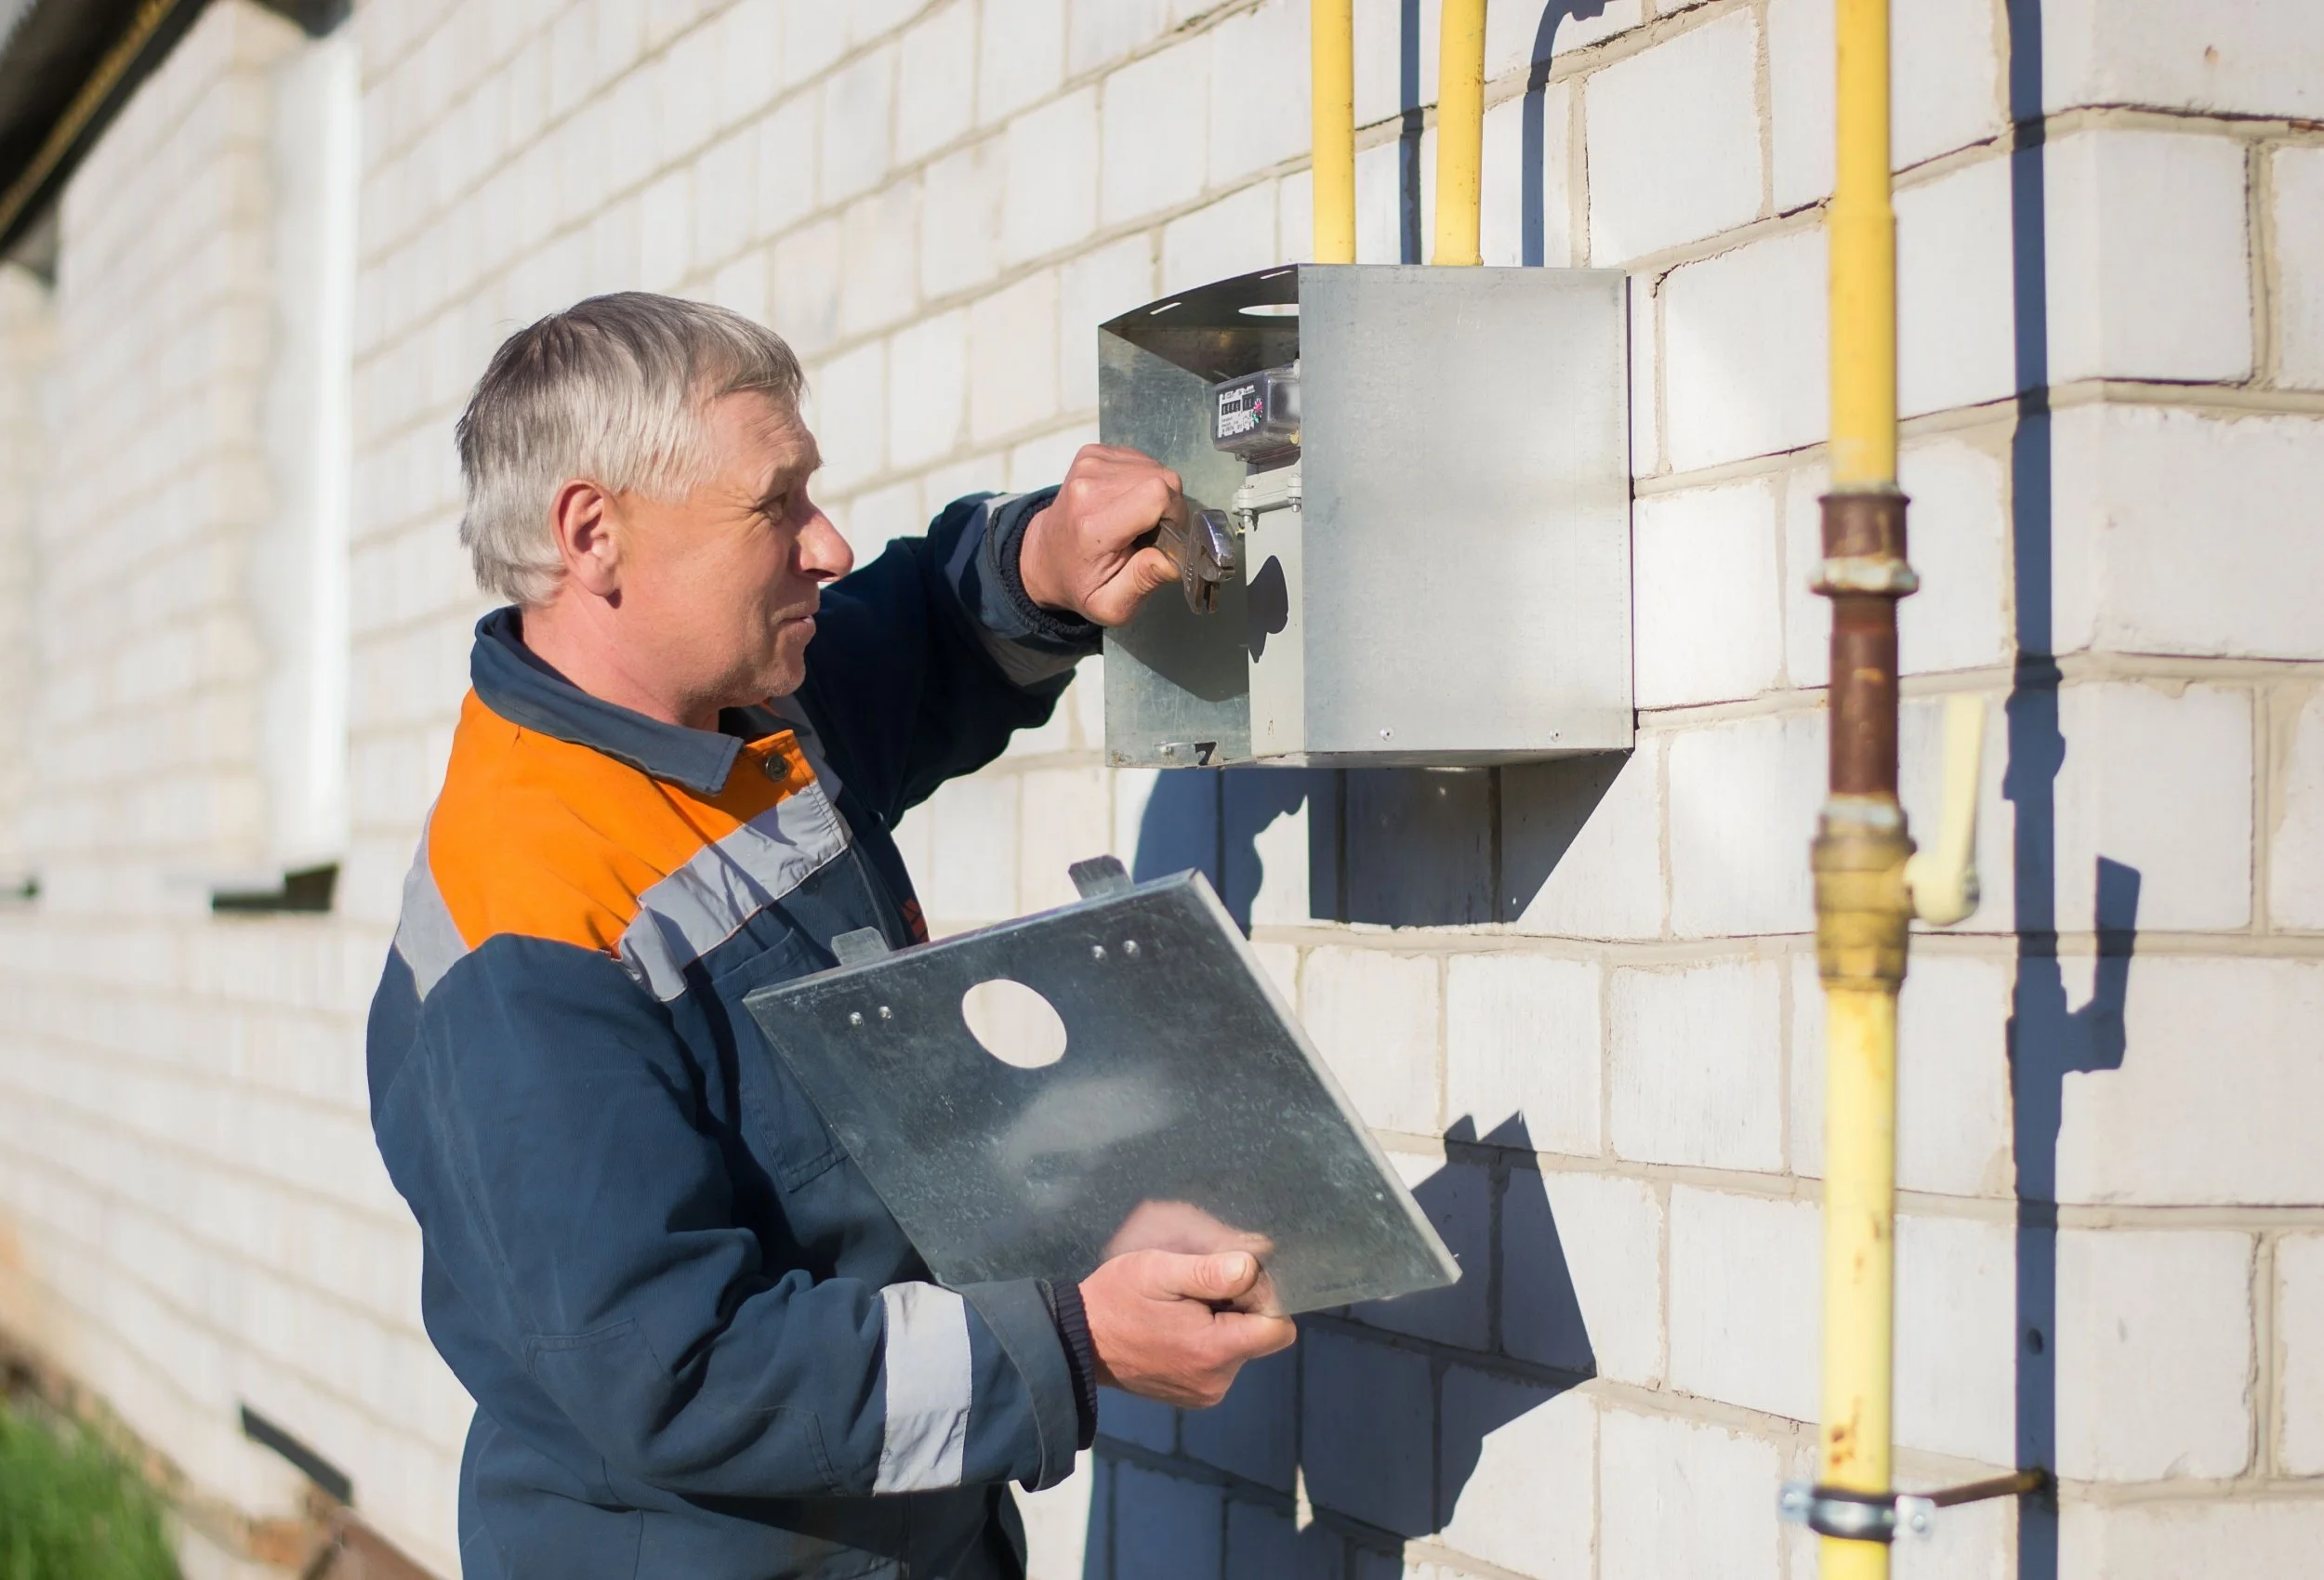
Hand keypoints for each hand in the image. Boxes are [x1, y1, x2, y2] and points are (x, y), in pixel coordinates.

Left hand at [1017, 445, 1183, 626]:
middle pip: (1161, 479)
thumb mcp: (1111, 606)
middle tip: (1150, 532)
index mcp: (1094, 526)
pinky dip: (1142, 480)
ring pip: (1154, 467)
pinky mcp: (1091, 453)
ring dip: (1155, 493)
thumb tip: (1173, 560)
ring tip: (1135, 519)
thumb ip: (1143, 582)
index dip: (1174, 515)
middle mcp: (1088, 487)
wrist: (1046, 558)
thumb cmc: (1082, 584)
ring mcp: (1088, 464)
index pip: (1157, 495)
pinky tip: (1126, 501)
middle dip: (1168, 506)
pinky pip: (1139, 460)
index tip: (1164, 537)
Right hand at [1079, 1250, 1297, 1409]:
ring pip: (1241, 1347)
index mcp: (1214, 1351)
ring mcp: (1206, 1393)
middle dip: (1240, 1308)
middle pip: (1259, 1336)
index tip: (1230, 1281)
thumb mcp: (1159, 1271)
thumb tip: (1254, 1266)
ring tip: (1182, 1309)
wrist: (1078, 1343)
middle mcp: (1218, 1381)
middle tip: (1198, 1290)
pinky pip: (1220, 1363)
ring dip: (1223, 1323)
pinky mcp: (1194, 1397)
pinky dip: (1209, 1341)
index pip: (1278, 1328)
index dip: (1264, 1297)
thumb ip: (1210, 1270)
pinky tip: (1177, 1327)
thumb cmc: (1118, 1298)